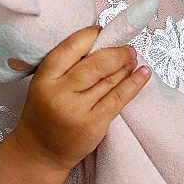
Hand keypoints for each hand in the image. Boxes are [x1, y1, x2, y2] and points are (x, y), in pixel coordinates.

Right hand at [11, 26, 150, 172]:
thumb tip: (101, 43)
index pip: (72, 47)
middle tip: (127, 49)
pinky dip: (134, 84)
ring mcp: (77, 109)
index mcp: (45, 77)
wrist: (40, 152)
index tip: (103, 31)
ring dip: (126, 66)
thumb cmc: (45, 115)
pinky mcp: (93, 124)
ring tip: (133, 59)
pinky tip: (143, 73)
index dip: (91, 36)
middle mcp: (60, 92)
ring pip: (109, 79)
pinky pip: (119, 98)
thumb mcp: (45, 85)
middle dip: (117, 52)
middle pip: (96, 63)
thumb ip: (67, 66)